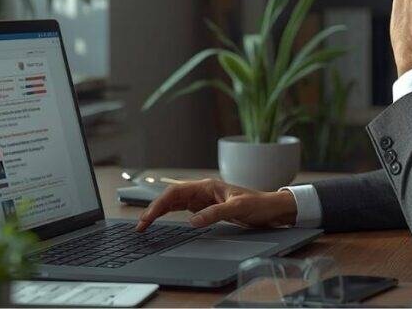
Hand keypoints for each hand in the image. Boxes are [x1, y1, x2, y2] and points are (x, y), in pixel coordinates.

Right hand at [135, 178, 297, 230]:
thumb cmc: (258, 204)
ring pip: (174, 204)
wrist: (272, 209)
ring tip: (145, 225)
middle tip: (140, 226)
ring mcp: (203, 199)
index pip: (175, 193)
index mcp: (207, 185)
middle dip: (154, 210)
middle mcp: (202, 190)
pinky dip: (170, 215)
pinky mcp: (206, 208)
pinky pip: (183, 210)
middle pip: (171, 198)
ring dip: (159, 212)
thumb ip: (214, 214)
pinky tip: (161, 221)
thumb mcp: (238, 208)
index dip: (158, 205)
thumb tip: (192, 221)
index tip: (148, 218)